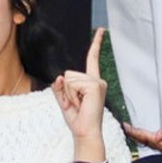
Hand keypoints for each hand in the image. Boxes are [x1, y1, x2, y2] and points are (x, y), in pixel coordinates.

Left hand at [52, 28, 109, 156]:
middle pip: (68, 73)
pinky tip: (81, 104)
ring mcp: (97, 82)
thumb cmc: (77, 119)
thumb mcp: (64, 101)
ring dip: (69, 94)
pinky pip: (72, 84)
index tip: (102, 30)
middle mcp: (97, 80)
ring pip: (68, 79)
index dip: (97, 44)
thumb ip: (59, 88)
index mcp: (92, 81)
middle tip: (76, 104)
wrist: (85, 132)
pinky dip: (71, 96)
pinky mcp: (94, 86)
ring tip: (79, 105)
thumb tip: (59, 77)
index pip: (93, 58)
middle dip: (66, 90)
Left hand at [123, 122, 161, 160]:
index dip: (134, 131)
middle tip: (125, 128)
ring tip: (134, 132)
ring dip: (141, 138)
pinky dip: (150, 139)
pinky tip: (152, 137)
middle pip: (145, 141)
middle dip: (134, 135)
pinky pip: (157, 144)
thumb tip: (157, 134)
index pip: (145, 137)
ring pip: (151, 143)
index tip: (124, 126)